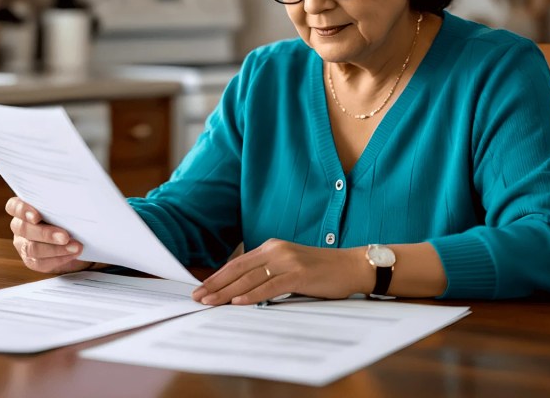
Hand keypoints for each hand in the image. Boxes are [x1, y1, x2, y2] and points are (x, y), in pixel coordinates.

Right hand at [6, 197, 90, 273]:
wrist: (74, 241)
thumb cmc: (68, 218)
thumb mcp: (64, 209)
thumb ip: (60, 207)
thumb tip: (73, 205)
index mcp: (24, 209)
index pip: (13, 207)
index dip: (22, 211)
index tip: (37, 217)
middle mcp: (19, 226)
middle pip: (23, 229)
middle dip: (45, 234)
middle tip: (65, 237)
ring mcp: (23, 244)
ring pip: (32, 248)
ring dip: (55, 249)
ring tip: (75, 247)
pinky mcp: (31, 260)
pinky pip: (40, 262)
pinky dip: (59, 258)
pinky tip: (72, 254)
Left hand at [191, 238, 367, 305]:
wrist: (352, 266)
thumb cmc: (322, 271)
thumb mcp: (290, 267)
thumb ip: (269, 274)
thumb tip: (242, 291)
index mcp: (272, 247)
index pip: (237, 263)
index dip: (217, 277)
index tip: (201, 288)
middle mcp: (276, 251)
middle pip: (238, 270)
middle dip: (215, 285)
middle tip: (197, 297)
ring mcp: (287, 261)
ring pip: (250, 278)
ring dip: (227, 292)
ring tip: (210, 302)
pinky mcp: (299, 274)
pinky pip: (269, 286)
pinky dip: (252, 295)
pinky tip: (238, 302)